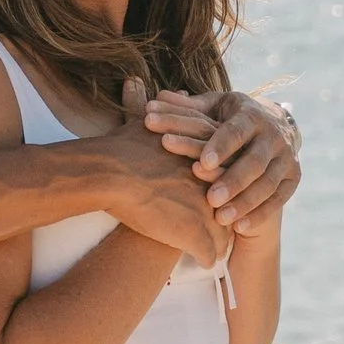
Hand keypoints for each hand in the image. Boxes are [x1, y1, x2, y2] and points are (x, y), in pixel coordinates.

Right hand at [82, 96, 226, 266]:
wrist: (112, 173)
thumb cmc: (122, 147)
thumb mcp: (138, 118)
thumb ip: (143, 103)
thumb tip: (134, 80)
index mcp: (206, 155)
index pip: (225, 172)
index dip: (220, 185)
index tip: (215, 194)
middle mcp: (214, 182)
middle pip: (231, 203)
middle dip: (228, 214)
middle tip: (226, 223)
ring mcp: (208, 209)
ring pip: (224, 232)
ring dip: (221, 242)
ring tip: (218, 250)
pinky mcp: (197, 235)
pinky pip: (210, 253)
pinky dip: (208, 259)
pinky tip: (206, 263)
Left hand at [146, 85, 299, 232]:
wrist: (275, 127)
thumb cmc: (231, 119)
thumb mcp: (214, 108)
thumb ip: (189, 108)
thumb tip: (157, 98)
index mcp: (252, 115)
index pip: (237, 130)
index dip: (220, 146)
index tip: (201, 163)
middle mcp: (273, 136)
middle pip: (255, 161)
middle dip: (233, 181)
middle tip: (210, 199)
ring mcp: (286, 158)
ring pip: (267, 183)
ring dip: (245, 202)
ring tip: (220, 219)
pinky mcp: (293, 178)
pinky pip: (278, 199)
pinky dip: (259, 214)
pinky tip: (239, 228)